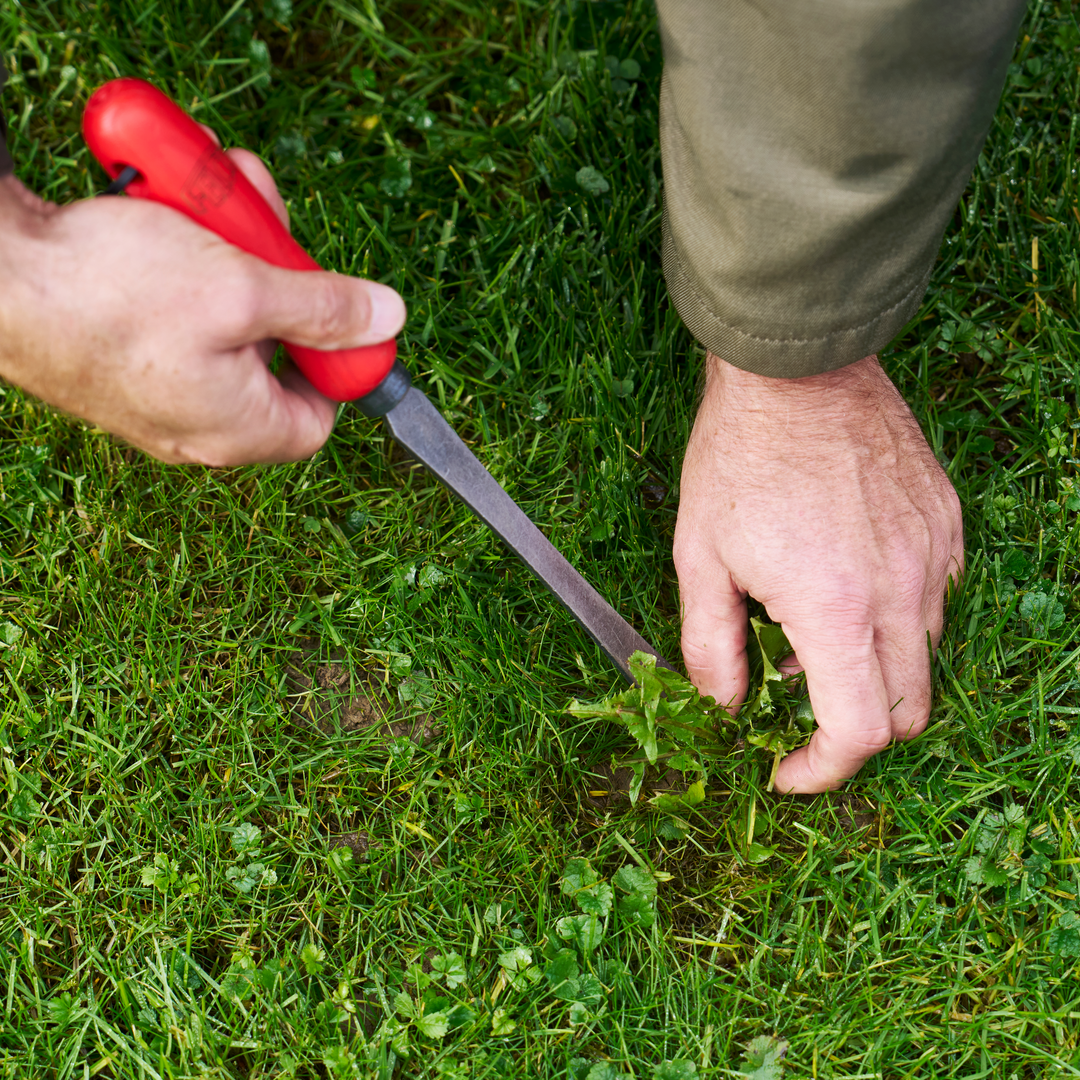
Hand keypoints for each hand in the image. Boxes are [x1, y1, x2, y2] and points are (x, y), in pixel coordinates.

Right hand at [0, 147, 404, 465]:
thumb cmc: (111, 294)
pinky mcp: (125, 343)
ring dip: (229, 241)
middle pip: (274, 346)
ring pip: (226, 308)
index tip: (332, 304)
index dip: (336, 356)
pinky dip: (185, 247)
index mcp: (239, 429)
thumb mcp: (244, 290)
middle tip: (258, 219)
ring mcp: (159, 381)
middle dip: (276, 270)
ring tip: (204, 194)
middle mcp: (200, 418)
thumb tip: (388, 319)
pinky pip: (178, 299)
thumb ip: (324, 307)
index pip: (321, 413)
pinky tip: (166, 203)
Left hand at [673, 352, 962, 792]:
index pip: (857, 733)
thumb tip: (724, 706)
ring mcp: (933, 557)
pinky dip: (896, 618)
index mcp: (835, 609)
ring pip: (923, 657)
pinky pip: (937, 600)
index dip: (821, 770)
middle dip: (850, 729)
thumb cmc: (739, 457)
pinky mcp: (947, 525)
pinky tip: (845, 581)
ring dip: (870, 669)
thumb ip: (711, 646)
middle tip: (794, 697)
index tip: (786, 768)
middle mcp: (900, 592)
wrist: (796, 371)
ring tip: (809, 625)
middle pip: (905, 711)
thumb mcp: (701, 557)